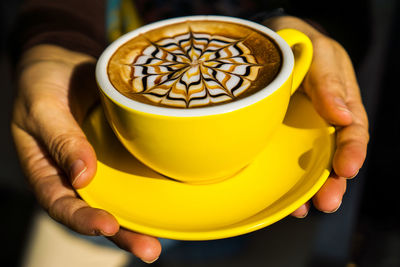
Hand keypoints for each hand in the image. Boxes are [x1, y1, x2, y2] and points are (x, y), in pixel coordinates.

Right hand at [11, 45, 160, 262]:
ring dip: (142, 219)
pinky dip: (152, 186)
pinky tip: (173, 198)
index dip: (83, 219)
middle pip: (98, 212)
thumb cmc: (44, 82)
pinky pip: (136, 171)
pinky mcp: (122, 150)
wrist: (64, 59)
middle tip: (149, 251)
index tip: (108, 226)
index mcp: (48, 171)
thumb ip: (61, 140)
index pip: (62, 205)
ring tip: (163, 240)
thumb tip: (83, 177)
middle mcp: (78, 174)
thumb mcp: (42, 107)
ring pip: (122, 198)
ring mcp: (103, 163)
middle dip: (123, 234)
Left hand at [264, 16, 368, 216]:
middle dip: (334, 183)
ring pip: (308, 167)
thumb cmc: (302, 45)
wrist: (273, 44)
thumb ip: (330, 82)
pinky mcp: (277, 138)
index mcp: (342, 105)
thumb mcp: (321, 55)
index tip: (347, 168)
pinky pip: (282, 162)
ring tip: (303, 209)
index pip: (353, 133)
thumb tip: (343, 116)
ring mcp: (299, 134)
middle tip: (328, 202)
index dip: (353, 152)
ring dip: (308, 190)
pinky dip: (283, 182)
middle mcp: (322, 125)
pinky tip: (281, 199)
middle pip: (333, 158)